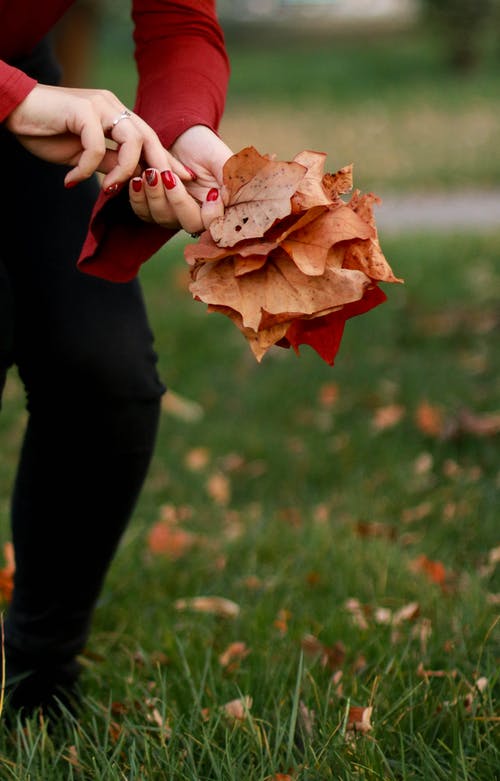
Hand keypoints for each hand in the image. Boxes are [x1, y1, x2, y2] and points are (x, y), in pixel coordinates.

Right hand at [4, 83, 189, 190]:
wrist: (15, 111)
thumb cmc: (47, 131)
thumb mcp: (84, 153)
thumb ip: (108, 161)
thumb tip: (130, 178)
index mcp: (115, 115)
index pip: (149, 139)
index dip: (167, 160)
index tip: (183, 181)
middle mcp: (112, 106)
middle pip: (149, 138)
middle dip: (160, 166)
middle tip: (165, 189)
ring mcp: (99, 105)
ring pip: (131, 141)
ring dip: (123, 171)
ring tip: (107, 188)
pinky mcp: (82, 109)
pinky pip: (96, 146)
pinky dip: (86, 168)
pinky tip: (72, 179)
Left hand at [128, 125, 232, 234]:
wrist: (179, 136)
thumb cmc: (204, 146)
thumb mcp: (221, 159)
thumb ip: (229, 179)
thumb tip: (229, 199)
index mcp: (217, 209)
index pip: (216, 225)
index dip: (213, 215)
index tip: (213, 193)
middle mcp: (196, 217)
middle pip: (189, 224)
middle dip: (178, 201)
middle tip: (169, 175)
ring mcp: (174, 215)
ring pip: (164, 218)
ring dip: (155, 196)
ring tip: (150, 172)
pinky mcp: (153, 209)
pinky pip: (144, 212)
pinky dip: (138, 198)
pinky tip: (136, 180)